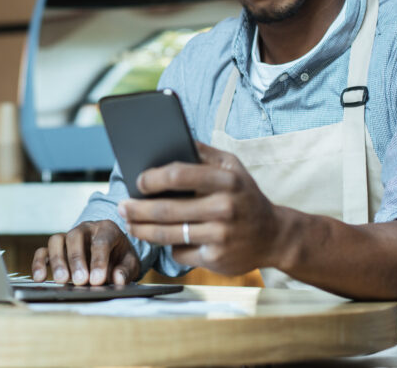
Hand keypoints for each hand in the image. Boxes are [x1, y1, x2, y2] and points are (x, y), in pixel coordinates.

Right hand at [31, 219, 139, 285]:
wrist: (113, 252)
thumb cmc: (121, 257)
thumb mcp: (130, 262)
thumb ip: (125, 270)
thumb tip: (117, 279)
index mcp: (106, 229)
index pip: (101, 241)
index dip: (98, 261)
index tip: (97, 280)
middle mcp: (85, 229)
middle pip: (75, 237)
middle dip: (77, 260)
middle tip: (80, 281)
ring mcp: (69, 237)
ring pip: (57, 240)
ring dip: (58, 261)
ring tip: (62, 281)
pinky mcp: (57, 248)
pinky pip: (43, 251)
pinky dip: (39, 263)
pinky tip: (39, 278)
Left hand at [118, 142, 281, 276]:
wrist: (275, 236)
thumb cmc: (244, 195)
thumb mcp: (232, 166)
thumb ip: (202, 152)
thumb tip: (168, 137)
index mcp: (226, 179)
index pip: (179, 175)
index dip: (152, 178)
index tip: (138, 181)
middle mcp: (225, 207)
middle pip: (166, 210)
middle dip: (137, 209)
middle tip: (121, 207)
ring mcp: (221, 236)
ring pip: (168, 235)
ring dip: (142, 230)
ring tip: (130, 223)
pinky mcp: (216, 259)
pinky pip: (180, 252)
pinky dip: (170, 246)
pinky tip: (164, 239)